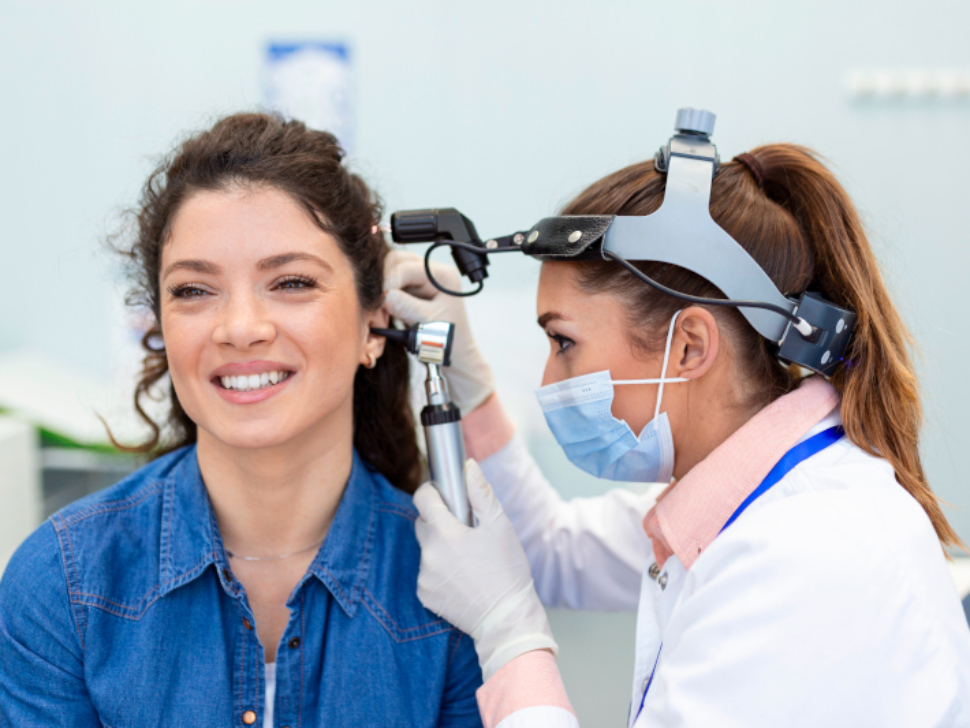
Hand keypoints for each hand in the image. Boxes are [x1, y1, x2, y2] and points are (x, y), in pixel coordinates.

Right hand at [383, 250, 494, 412]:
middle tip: (377, 306)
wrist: (455, 357)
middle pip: (396, 262)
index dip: (387, 281)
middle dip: (383, 282)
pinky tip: (383, 314)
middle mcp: (431, 272)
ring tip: (381, 314)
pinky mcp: (411, 291)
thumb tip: (381, 296)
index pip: (406, 267)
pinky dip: (384, 299)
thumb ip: (404, 306)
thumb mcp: (427, 322)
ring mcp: (420, 281)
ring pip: (390, 273)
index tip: (376, 300)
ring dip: (382, 291)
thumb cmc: (448, 341)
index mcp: (442, 275)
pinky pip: (391, 287)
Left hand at [414, 460, 557, 680]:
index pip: (422, 499)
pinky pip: (427, 573)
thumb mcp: (500, 526)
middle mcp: (428, 554)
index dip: (433, 492)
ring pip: (427, 549)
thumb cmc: (508, 571)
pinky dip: (440, 571)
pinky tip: (463, 578)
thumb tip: (468, 466)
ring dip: (441, 548)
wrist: (506, 619)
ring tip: (469, 560)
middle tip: (466, 531)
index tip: (444, 495)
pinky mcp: (425, 595)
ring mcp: (424, 577)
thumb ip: (481, 493)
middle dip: (440, 522)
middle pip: (423, 524)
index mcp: (444, 533)